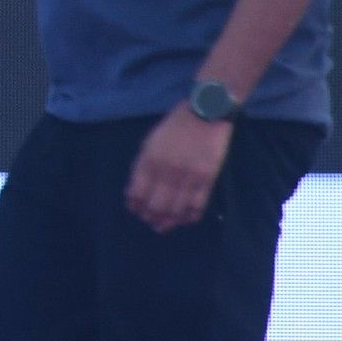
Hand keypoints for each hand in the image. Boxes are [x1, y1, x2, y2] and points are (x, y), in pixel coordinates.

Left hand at [124, 106, 231, 231]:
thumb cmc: (174, 126)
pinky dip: (189, 217)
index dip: (134, 205)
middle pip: (155, 206)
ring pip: (175, 210)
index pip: (137, 192)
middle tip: (150, 221)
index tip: (135, 210)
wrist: (206, 115)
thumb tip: (135, 191)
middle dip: (150, 217)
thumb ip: (142, 166)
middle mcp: (167, 172)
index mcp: (149, 160)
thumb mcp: (150, 142)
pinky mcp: (207, 180)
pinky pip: (196, 206)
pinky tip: (184, 220)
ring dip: (168, 222)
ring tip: (164, 225)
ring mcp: (188, 177)